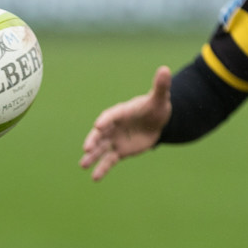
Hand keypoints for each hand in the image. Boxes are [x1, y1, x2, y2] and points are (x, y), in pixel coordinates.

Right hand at [80, 65, 172, 180]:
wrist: (157, 123)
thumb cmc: (156, 108)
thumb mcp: (160, 98)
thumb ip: (160, 86)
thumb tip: (165, 69)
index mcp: (120, 113)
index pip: (110, 116)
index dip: (105, 121)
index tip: (98, 126)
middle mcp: (113, 127)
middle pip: (100, 134)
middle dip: (93, 141)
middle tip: (86, 148)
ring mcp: (114, 140)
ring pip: (101, 149)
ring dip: (92, 157)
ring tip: (83, 165)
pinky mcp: (119, 152)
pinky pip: (109, 161)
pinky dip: (102, 169)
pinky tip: (95, 178)